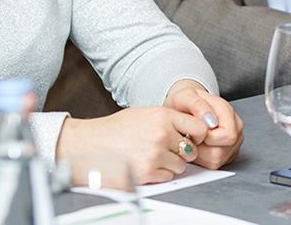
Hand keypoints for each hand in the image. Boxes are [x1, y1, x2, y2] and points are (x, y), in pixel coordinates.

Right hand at [57, 104, 209, 183]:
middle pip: (191, 149)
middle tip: (167, 149)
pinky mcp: (147, 173)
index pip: (199, 127)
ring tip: (153, 156)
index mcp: (163, 116)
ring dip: (171, 164)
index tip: (192, 138)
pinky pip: (167, 176)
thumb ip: (168, 119)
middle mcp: (162, 134)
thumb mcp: (145, 113)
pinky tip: (146, 164)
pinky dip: (160, 174)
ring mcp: (155, 155)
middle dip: (182, 151)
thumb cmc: (116, 129)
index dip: (198, 135)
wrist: (91, 144)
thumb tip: (190, 128)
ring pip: (181, 165)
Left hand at [163, 80, 243, 169]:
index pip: (228, 135)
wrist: (185, 106)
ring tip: (193, 140)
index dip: (208, 137)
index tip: (196, 130)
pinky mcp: (226, 155)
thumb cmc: (186, 102)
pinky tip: (197, 146)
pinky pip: (213, 165)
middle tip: (191, 136)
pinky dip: (201, 158)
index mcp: (229, 113)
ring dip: (200, 154)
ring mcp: (233, 144)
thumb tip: (210, 120)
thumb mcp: (185, 96)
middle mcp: (236, 129)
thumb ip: (197, 105)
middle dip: (201, 147)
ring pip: (216, 161)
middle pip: (221, 152)